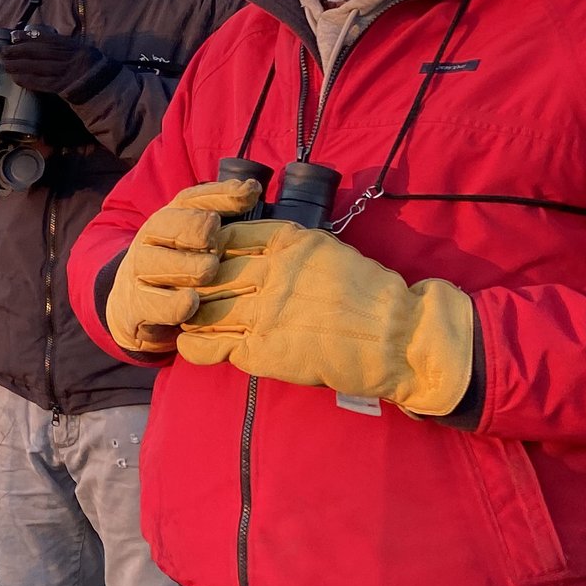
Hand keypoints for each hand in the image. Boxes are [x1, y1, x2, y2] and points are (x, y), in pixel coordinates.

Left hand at [0, 27, 119, 101]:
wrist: (111, 93)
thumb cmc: (94, 75)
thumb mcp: (84, 56)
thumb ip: (66, 50)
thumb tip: (41, 44)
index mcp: (78, 48)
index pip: (50, 40)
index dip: (30, 38)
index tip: (15, 36)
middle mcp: (74, 58)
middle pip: (42, 52)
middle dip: (20, 51)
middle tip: (3, 51)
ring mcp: (71, 73)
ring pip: (41, 67)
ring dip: (20, 65)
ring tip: (5, 64)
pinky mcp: (67, 88)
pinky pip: (44, 83)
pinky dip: (29, 81)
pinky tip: (16, 79)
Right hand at [105, 175, 264, 354]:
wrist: (135, 307)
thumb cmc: (181, 269)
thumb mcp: (198, 241)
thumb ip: (223, 216)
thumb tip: (252, 188)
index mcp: (169, 219)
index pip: (192, 199)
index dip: (221, 195)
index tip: (250, 194)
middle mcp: (150, 239)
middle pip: (168, 224)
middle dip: (194, 228)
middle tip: (215, 240)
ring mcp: (138, 271)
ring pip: (158, 261)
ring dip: (186, 265)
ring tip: (208, 270)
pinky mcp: (134, 305)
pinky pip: (154, 302)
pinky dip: (174, 303)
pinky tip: (191, 302)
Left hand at [177, 224, 475, 416]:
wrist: (400, 341)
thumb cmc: (370, 297)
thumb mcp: (327, 253)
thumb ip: (288, 251)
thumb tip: (254, 253)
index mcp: (288, 243)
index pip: (227, 236)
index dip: (208, 249)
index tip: (203, 259)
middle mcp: (271, 272)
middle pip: (208, 272)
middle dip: (193, 283)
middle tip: (186, 293)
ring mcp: (262, 312)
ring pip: (202, 308)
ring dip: (190, 315)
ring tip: (186, 319)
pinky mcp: (261, 350)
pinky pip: (209, 345)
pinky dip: (195, 345)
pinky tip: (194, 345)